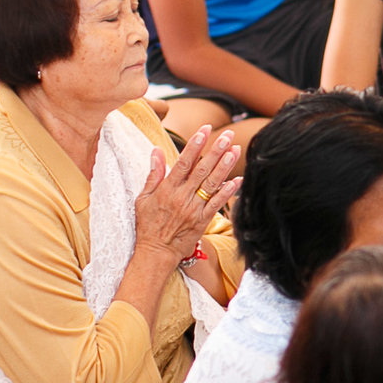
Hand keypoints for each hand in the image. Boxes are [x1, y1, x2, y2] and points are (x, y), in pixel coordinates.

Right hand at [134, 127, 242, 261]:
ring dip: (225, 166)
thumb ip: (153, 174)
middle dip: (215, 150)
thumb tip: (156, 150)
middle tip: (227, 135)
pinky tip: (238, 179)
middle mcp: (182, 197)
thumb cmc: (148, 225)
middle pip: (202, 170)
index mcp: (167, 189)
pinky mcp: (202, 221)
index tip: (205, 130)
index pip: (183, 162)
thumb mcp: (143, 198)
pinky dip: (228, 192)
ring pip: (212, 184)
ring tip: (235, 150)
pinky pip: (217, 204)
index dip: (195, 144)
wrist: (156, 253)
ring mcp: (194, 209)